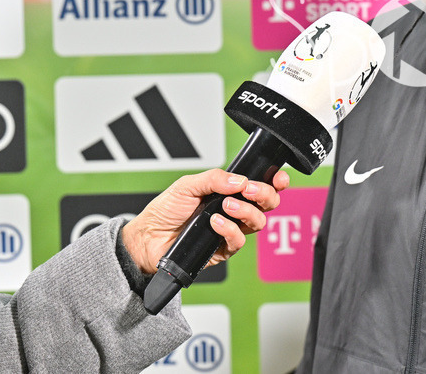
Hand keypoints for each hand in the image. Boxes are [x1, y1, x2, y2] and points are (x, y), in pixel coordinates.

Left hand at [121, 168, 290, 273]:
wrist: (147, 238)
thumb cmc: (166, 210)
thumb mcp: (187, 185)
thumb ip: (214, 179)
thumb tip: (241, 180)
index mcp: (230, 192)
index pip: (261, 185)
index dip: (275, 182)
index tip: (278, 177)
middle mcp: (235, 210)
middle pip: (268, 204)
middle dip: (265, 194)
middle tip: (250, 190)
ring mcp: (231, 230)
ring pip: (258, 222)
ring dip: (246, 211)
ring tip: (226, 206)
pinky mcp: (224, 249)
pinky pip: (239, 240)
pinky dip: (229, 229)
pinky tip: (215, 222)